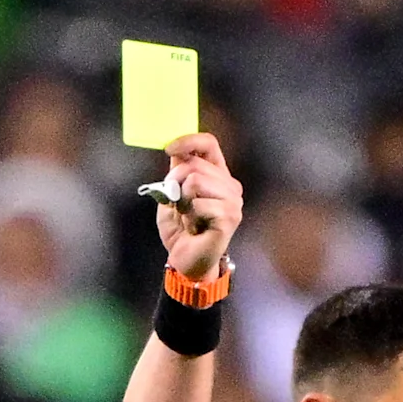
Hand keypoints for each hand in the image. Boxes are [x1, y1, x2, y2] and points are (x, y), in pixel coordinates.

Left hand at [151, 132, 243, 280]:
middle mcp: (229, 185)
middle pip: (195, 163)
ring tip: (188, 217)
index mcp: (217, 174)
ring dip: (182, 202)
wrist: (185, 260)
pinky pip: (199, 204)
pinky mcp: (230, 217)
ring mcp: (233, 201)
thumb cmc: (181, 229)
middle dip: (175, 182)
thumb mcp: (172, 193)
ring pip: (195, 181)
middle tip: (177, 204)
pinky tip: (195, 228)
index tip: (169, 149)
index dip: (188, 140)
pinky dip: (189, 217)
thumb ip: (177, 170)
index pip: (208, 143)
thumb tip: (174, 148)